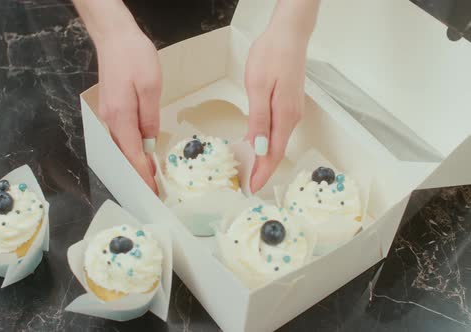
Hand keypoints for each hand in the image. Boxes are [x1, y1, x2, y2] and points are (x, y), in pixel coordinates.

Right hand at [97, 28, 160, 192]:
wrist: (114, 37)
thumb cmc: (134, 56)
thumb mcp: (150, 86)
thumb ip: (149, 117)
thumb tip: (150, 142)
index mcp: (120, 116)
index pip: (132, 154)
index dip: (142, 174)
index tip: (151, 190)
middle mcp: (109, 119)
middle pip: (123, 155)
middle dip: (137, 174)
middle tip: (153, 190)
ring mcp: (107, 114)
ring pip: (120, 146)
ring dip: (134, 163)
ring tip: (150, 176)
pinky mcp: (110, 108)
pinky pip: (120, 136)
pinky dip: (130, 149)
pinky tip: (141, 153)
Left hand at [245, 0, 317, 192]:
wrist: (288, 34)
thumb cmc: (272, 55)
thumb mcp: (260, 87)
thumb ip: (260, 120)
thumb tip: (261, 148)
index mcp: (285, 116)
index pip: (273, 154)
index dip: (262, 173)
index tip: (251, 189)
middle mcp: (292, 117)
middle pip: (276, 151)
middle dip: (261, 170)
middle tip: (244, 185)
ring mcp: (291, 111)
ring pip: (276, 142)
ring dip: (263, 158)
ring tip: (247, 171)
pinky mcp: (288, 104)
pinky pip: (277, 130)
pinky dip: (266, 143)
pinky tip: (255, 146)